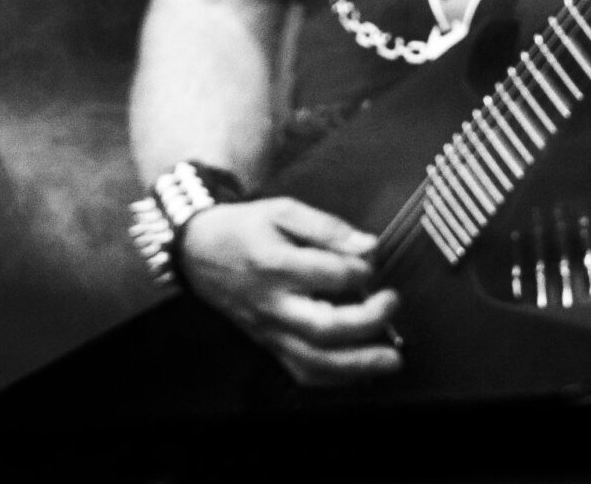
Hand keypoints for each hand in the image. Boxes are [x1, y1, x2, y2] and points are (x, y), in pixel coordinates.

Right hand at [180, 196, 401, 386]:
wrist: (198, 252)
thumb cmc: (243, 229)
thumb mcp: (281, 211)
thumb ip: (327, 227)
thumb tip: (368, 246)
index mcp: (275, 264)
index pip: (329, 275)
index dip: (360, 270)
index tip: (371, 263)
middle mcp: (273, 304)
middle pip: (324, 327)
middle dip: (368, 322)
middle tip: (392, 302)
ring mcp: (270, 330)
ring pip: (316, 361)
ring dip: (359, 365)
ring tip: (392, 359)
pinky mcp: (269, 344)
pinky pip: (303, 372)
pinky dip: (335, 378)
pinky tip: (361, 371)